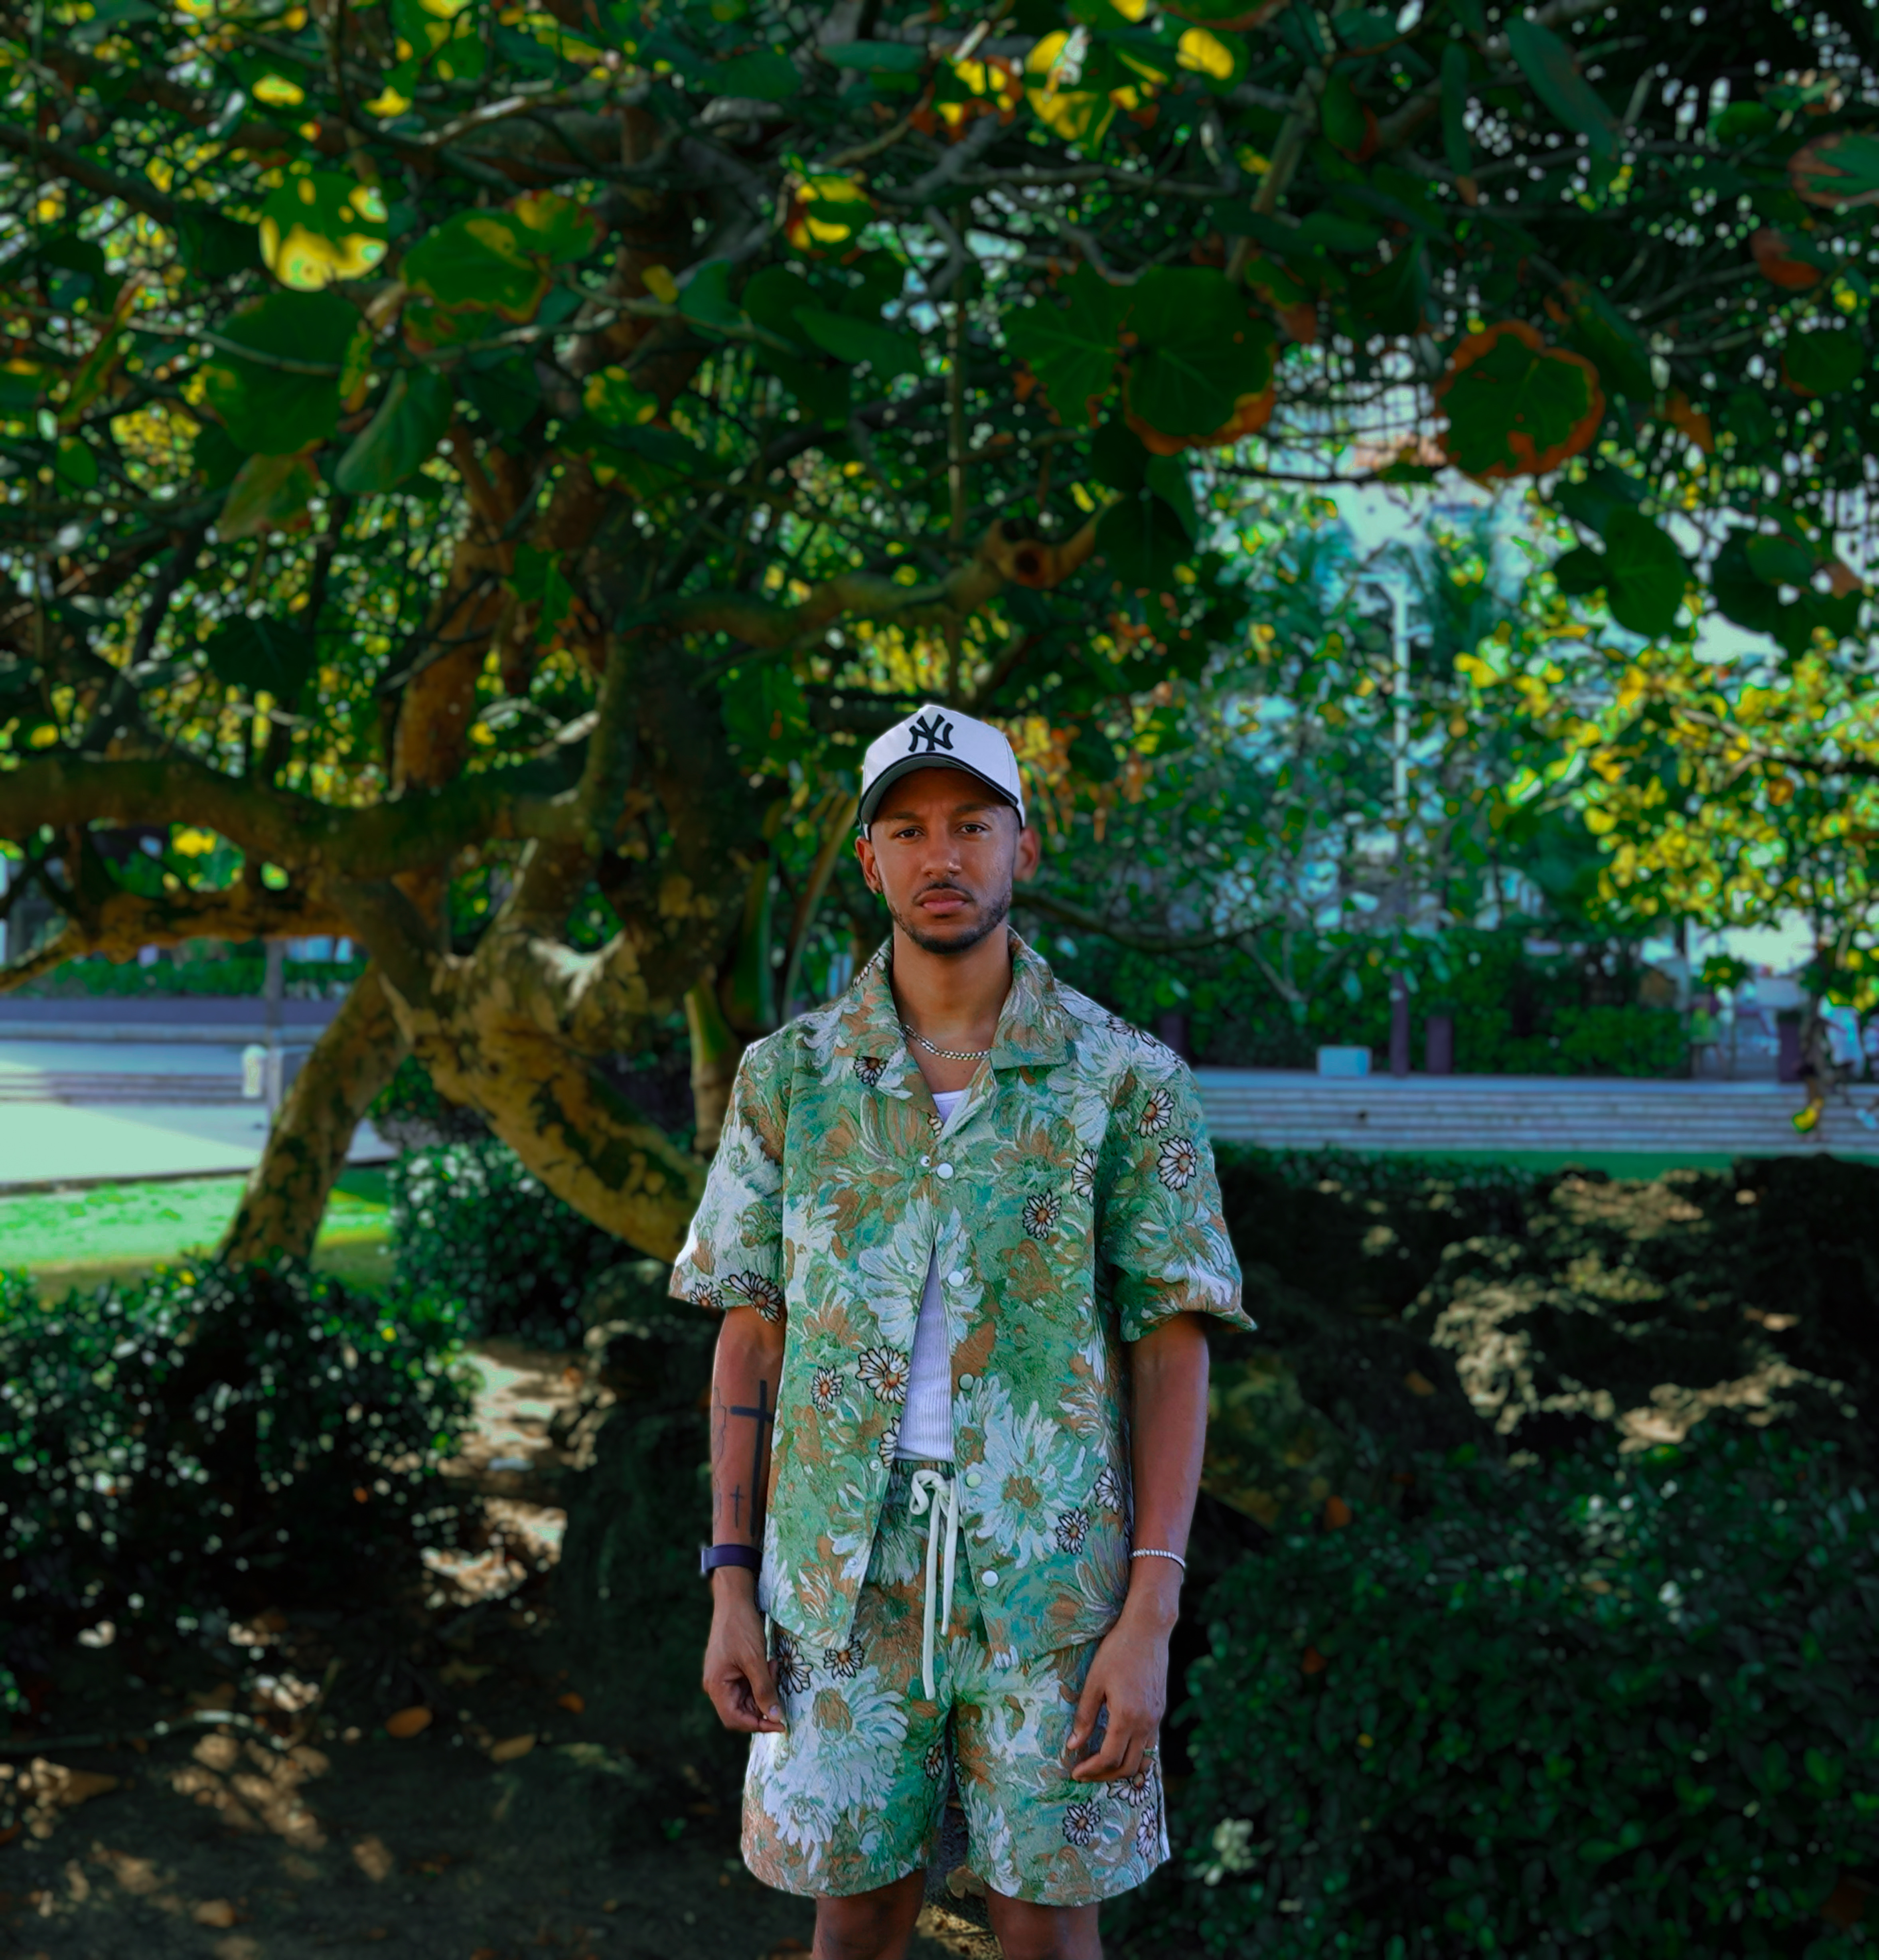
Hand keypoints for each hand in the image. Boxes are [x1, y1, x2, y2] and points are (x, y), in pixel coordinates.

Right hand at [702, 1572, 785, 1734]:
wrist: (735, 1599)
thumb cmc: (741, 1627)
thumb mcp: (755, 1659)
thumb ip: (765, 1690)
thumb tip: (775, 1717)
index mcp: (716, 1686)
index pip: (735, 1719)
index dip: (758, 1725)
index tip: (781, 1724)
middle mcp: (717, 1685)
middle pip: (742, 1711)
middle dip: (764, 1703)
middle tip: (779, 1686)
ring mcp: (724, 1677)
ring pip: (748, 1698)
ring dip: (765, 1688)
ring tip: (774, 1666)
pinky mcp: (732, 1669)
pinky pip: (749, 1684)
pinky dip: (762, 1679)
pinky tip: (770, 1663)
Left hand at [1064, 1604, 1168, 1783]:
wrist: (1148, 1631)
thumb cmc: (1117, 1651)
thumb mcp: (1094, 1681)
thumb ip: (1085, 1716)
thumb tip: (1073, 1746)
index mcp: (1127, 1717)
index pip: (1109, 1758)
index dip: (1091, 1770)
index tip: (1075, 1772)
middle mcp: (1145, 1723)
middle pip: (1127, 1766)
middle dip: (1104, 1775)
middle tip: (1085, 1773)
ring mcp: (1156, 1718)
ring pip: (1141, 1759)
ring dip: (1120, 1767)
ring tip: (1099, 1764)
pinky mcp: (1159, 1711)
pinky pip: (1149, 1743)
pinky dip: (1134, 1753)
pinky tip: (1119, 1746)